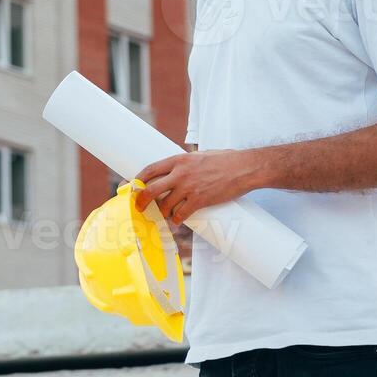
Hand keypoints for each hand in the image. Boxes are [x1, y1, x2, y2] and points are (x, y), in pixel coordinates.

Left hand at [132, 149, 265, 227]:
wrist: (244, 168)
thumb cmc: (224, 160)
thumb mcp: (199, 155)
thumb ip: (185, 163)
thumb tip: (174, 170)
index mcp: (178, 160)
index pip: (150, 170)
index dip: (138, 180)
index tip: (132, 187)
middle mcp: (180, 174)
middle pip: (151, 190)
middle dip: (141, 201)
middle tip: (139, 208)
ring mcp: (189, 188)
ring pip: (165, 206)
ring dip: (162, 213)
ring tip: (164, 215)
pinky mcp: (200, 200)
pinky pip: (181, 214)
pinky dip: (177, 219)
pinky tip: (177, 220)